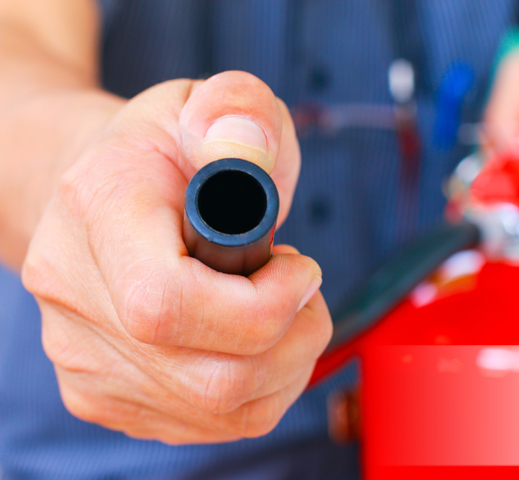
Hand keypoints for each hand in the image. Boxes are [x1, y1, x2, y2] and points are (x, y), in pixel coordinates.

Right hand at [22, 71, 331, 443]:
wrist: (98, 195)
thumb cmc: (162, 153)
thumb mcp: (205, 104)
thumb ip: (239, 111)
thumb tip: (247, 148)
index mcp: (96, 210)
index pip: (167, 303)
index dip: (260, 304)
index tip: (298, 266)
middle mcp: (73, 297)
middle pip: (208, 375)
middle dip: (293, 336)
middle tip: (301, 287)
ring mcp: (83, 358)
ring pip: (219, 409)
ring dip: (287, 363)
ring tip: (283, 307)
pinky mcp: (104, 395)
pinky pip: (212, 423)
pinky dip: (264, 388)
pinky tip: (259, 342)